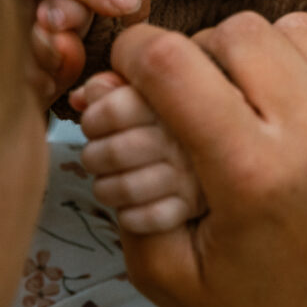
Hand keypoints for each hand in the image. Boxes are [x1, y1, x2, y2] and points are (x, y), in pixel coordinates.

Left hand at [76, 72, 206, 233]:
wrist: (225, 160)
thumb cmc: (170, 122)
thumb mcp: (146, 94)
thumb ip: (112, 88)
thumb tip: (80, 97)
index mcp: (172, 102)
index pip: (116, 109)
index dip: (93, 118)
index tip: (94, 123)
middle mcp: (184, 140)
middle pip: (115, 151)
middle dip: (94, 155)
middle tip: (96, 155)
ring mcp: (190, 176)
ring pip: (125, 189)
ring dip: (105, 187)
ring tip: (109, 180)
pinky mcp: (190, 208)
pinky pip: (146, 218)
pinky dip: (129, 215)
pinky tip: (130, 204)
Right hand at [111, 8, 306, 306]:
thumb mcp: (169, 276)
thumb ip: (126, 193)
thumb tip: (105, 108)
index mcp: (250, 177)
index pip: (172, 62)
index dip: (135, 53)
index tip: (132, 70)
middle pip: (236, 31)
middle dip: (201, 54)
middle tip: (198, 94)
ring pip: (300, 26)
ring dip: (266, 49)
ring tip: (257, 93)